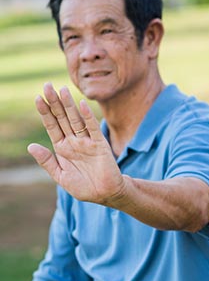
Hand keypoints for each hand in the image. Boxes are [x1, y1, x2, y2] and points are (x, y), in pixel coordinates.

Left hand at [28, 83, 124, 202]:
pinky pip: (93, 128)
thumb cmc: (83, 187)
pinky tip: (82, 105)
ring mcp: (87, 141)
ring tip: (61, 90)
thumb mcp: (61, 176)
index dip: (44, 112)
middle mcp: (74, 141)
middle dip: (54, 102)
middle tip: (47, 85)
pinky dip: (87, 117)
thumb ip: (47, 161)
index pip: (51, 125)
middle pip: (62, 118)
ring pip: (76, 120)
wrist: (105, 194)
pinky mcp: (100, 145)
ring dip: (68, 105)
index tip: (37, 98)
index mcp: (62, 148)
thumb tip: (31, 146)